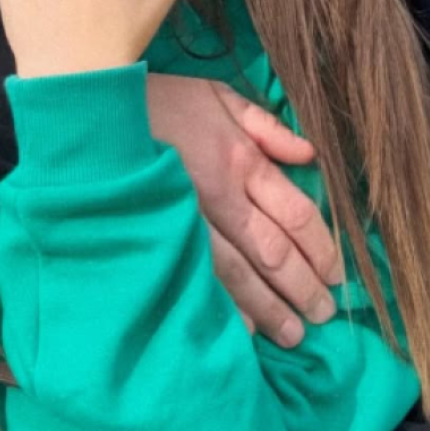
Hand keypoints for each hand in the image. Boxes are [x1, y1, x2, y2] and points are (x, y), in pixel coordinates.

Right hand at [145, 75, 342, 344]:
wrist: (91, 112)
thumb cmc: (158, 101)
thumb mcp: (217, 95)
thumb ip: (265, 125)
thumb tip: (309, 154)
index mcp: (240, 160)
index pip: (296, 213)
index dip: (322, 248)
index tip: (338, 274)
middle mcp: (220, 196)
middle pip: (273, 251)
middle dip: (303, 286)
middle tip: (324, 315)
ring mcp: (186, 223)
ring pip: (238, 275)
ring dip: (270, 307)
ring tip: (293, 334)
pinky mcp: (156, 239)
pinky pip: (195, 280)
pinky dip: (220, 308)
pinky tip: (240, 332)